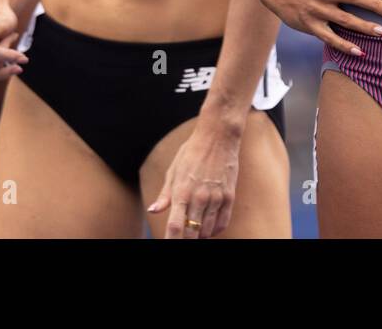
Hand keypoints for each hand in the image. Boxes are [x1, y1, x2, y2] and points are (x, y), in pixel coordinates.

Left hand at [148, 121, 241, 238]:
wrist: (218, 136)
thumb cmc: (192, 151)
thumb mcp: (173, 170)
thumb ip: (165, 194)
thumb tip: (153, 210)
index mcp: (182, 191)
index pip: (175, 226)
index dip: (171, 240)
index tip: (167, 244)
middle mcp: (199, 197)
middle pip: (191, 233)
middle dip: (186, 240)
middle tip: (183, 238)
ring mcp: (216, 197)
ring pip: (207, 230)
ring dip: (200, 236)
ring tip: (195, 234)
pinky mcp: (229, 195)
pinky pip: (222, 222)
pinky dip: (215, 230)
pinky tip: (209, 229)